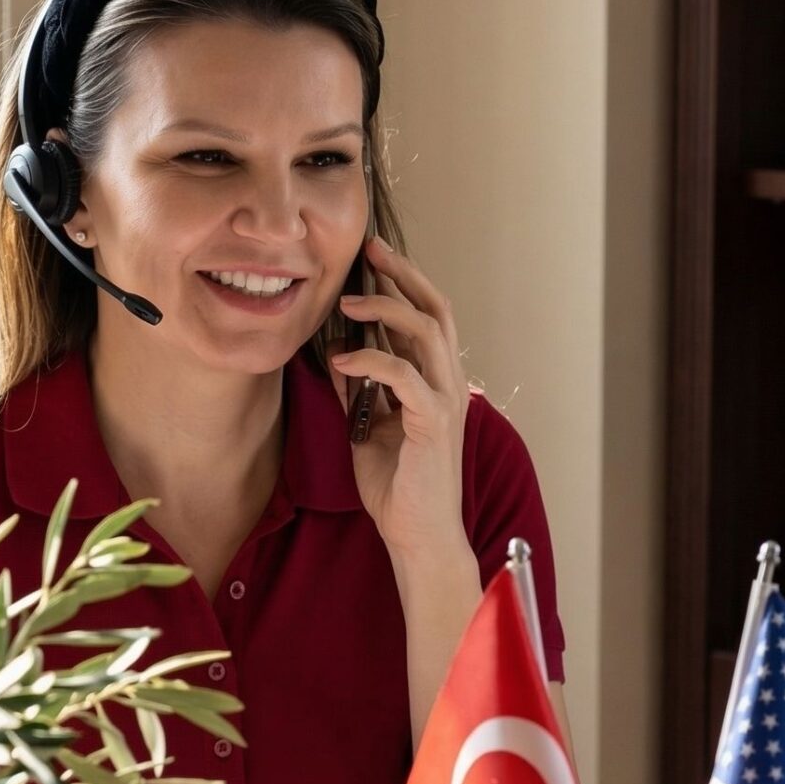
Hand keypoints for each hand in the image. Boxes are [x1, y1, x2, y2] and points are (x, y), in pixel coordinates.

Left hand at [328, 236, 476, 580]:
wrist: (416, 534)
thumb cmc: (396, 485)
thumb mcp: (366, 427)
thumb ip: (359, 389)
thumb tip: (337, 353)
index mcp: (434, 380)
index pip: (426, 316)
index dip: (403, 282)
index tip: (373, 255)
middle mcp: (447, 382)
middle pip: (436, 309)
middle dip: (403, 275)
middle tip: (370, 249)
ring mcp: (445, 401)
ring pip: (426, 332)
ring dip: (386, 309)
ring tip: (347, 299)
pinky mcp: (433, 423)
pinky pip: (405, 377)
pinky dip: (373, 360)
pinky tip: (343, 358)